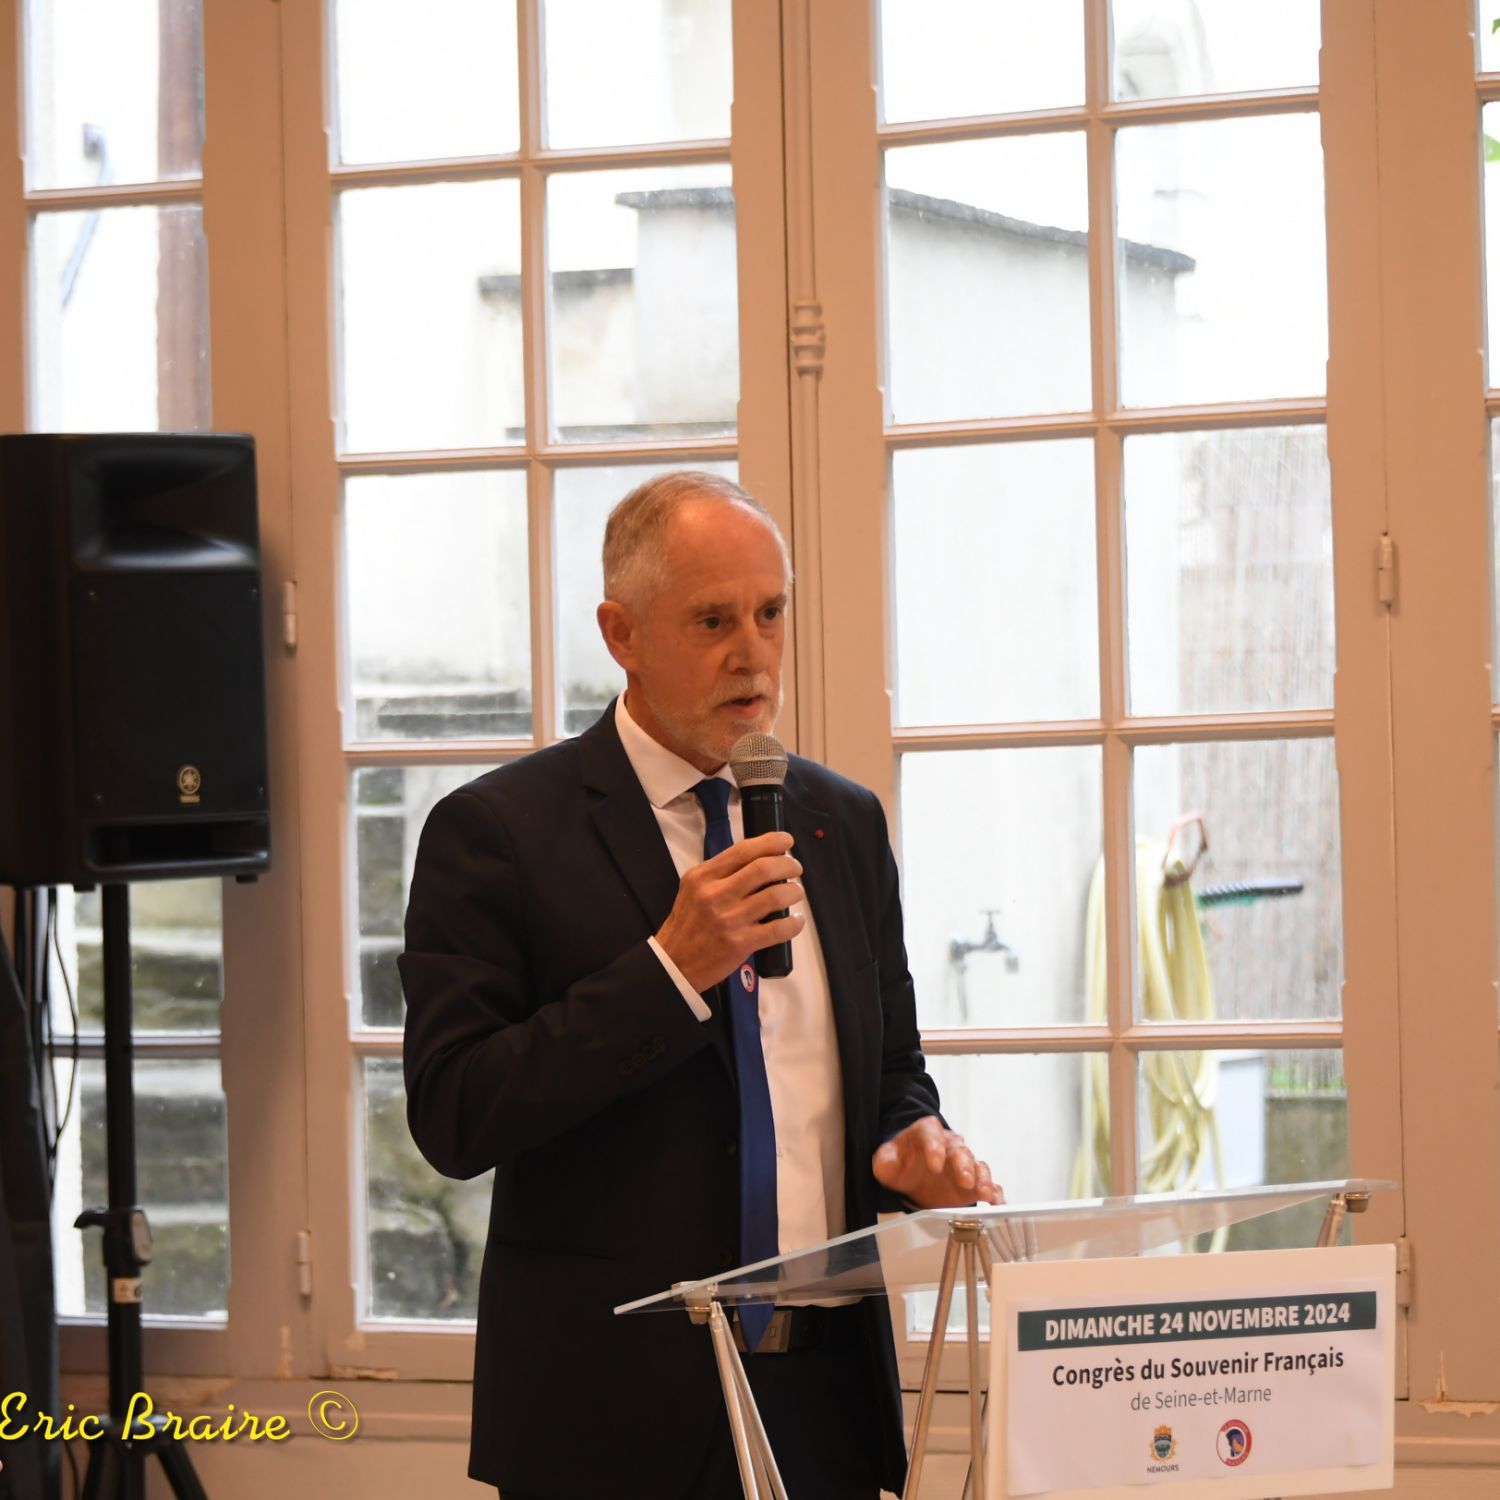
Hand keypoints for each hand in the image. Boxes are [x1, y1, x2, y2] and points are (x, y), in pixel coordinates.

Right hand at [655, 831, 805, 991]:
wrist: (675, 963)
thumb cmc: (688, 925)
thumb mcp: (694, 889)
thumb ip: (720, 873)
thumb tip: (759, 859)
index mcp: (704, 876)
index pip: (743, 850)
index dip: (771, 842)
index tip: (786, 841)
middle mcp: (716, 894)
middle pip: (764, 868)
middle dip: (788, 865)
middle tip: (795, 868)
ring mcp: (730, 919)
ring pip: (776, 896)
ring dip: (794, 891)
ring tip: (796, 892)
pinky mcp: (741, 943)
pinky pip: (779, 929)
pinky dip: (794, 923)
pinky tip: (796, 920)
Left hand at [872, 1116, 1002, 1208]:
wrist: (912, 1170)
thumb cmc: (901, 1161)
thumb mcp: (886, 1160)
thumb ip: (885, 1160)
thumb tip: (888, 1164)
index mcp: (927, 1133)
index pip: (931, 1134)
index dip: (934, 1148)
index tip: (934, 1164)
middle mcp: (949, 1145)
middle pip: (959, 1150)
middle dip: (963, 1165)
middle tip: (964, 1180)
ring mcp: (963, 1163)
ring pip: (977, 1165)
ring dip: (982, 1179)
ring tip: (985, 1194)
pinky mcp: (973, 1182)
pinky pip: (988, 1183)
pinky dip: (995, 1193)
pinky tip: (998, 1203)